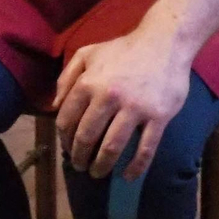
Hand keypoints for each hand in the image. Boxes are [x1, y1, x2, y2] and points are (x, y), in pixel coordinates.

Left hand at [53, 29, 193, 181]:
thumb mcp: (87, 53)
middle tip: (80, 166)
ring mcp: (134, 108)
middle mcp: (108, 97)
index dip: (64, 140)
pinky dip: (135, 167)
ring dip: (101, 165)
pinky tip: (127, 176)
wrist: (164, 42)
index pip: (67, 120)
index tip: (67, 149)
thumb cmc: (123, 49)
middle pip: (86, 137)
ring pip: (112, 147)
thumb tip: (54, 106)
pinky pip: (145, 149)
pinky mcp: (158, 116)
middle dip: (79, 157)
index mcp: (88, 83)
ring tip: (97, 173)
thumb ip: (66, 77)